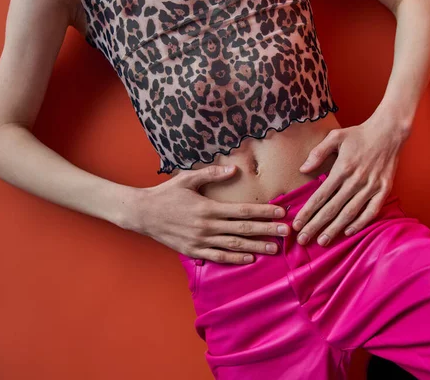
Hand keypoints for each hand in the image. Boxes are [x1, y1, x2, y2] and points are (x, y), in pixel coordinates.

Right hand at [130, 165, 289, 263]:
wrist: (142, 214)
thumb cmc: (166, 194)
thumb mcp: (187, 179)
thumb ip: (212, 174)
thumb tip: (234, 169)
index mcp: (209, 207)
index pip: (243, 210)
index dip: (264, 212)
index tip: (281, 212)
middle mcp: (207, 225)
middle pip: (244, 228)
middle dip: (268, 230)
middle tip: (288, 232)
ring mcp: (201, 240)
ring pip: (234, 245)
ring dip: (256, 246)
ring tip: (275, 248)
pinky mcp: (193, 251)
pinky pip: (218, 257)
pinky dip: (235, 259)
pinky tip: (250, 258)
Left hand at [292, 111, 410, 245]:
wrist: (389, 131)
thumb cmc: (359, 134)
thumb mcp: (335, 136)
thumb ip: (318, 153)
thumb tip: (302, 169)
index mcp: (342, 168)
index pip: (320, 196)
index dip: (307, 212)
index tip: (296, 225)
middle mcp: (356, 180)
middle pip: (332, 209)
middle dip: (316, 226)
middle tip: (303, 240)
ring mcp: (371, 186)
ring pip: (350, 213)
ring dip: (335, 229)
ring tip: (322, 241)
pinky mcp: (384, 189)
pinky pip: (371, 211)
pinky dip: (360, 223)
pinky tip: (348, 232)